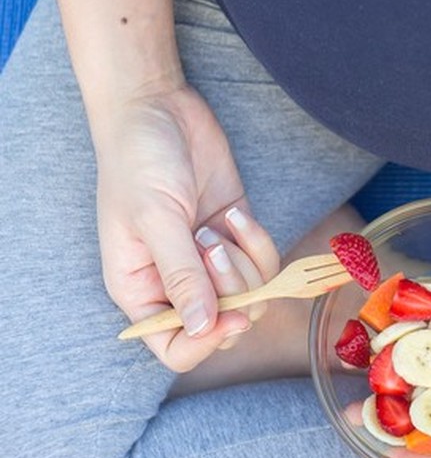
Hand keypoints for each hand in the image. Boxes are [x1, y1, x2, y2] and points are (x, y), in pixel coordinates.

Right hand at [95, 82, 277, 371]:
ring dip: (246, 262)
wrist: (158, 109)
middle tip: (210, 245)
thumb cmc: (138, 161)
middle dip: (231, 290)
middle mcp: (176, 282)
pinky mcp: (236, 236)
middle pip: (223, 324)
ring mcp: (209, 261)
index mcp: (140, 289)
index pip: (175, 348)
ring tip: (218, 224)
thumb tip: (200, 328)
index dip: (207, 342)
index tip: (230, 315)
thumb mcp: (155, 220)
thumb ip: (181, 276)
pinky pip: (264, 263)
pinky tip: (236, 213)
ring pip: (251, 295)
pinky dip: (258, 242)